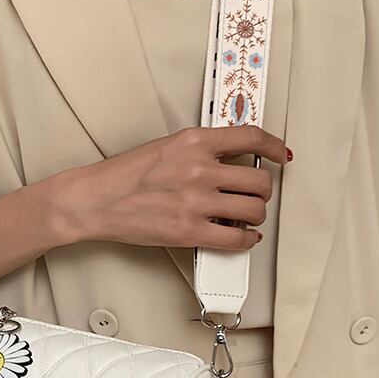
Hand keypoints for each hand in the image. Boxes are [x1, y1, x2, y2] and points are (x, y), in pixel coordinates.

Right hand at [60, 124, 290, 249]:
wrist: (96, 200)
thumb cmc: (124, 176)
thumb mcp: (166, 148)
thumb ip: (200, 151)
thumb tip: (231, 161)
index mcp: (194, 141)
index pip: (251, 138)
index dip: (275, 147)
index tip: (282, 155)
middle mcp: (199, 169)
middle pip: (259, 180)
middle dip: (262, 191)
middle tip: (254, 195)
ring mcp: (196, 201)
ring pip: (254, 210)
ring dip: (255, 215)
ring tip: (244, 217)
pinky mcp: (190, 231)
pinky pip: (237, 238)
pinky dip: (246, 240)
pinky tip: (241, 236)